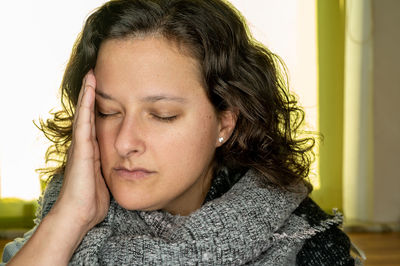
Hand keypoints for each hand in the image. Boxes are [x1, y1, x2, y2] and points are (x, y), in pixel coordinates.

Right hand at [8, 71, 109, 264]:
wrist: (79, 214)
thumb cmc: (92, 200)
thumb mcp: (106, 179)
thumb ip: (111, 167)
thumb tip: (125, 164)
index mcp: (91, 151)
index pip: (94, 123)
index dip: (97, 107)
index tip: (103, 90)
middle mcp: (84, 145)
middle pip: (87, 114)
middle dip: (90, 95)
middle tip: (94, 74)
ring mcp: (81, 146)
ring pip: (84, 114)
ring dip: (87, 94)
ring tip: (91, 75)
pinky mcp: (82, 149)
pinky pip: (85, 122)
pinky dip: (87, 105)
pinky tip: (89, 90)